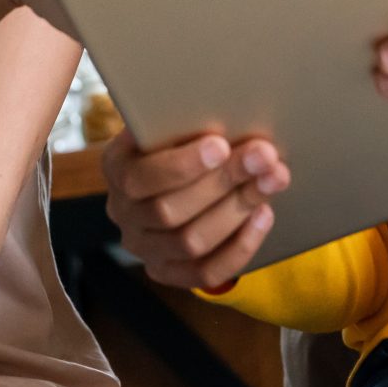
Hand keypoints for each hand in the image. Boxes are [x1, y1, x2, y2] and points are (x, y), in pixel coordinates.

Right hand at [101, 128, 290, 289]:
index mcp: (115, 169)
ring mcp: (144, 247)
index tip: (221, 145)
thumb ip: (184, 123)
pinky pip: (205, 272)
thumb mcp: (166, 123)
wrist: (168, 174)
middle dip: (223, 183)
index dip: (182, 165)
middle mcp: (123, 213)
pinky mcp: (168, 271)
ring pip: (190, 243)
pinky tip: (263, 215)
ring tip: (272, 180)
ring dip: (238, 210)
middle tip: (263, 158)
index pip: (139, 178)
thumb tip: (226, 114)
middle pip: (170, 211)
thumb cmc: (173, 139)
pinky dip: (240, 246)